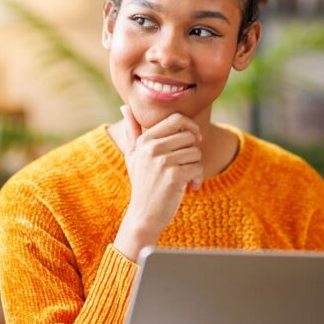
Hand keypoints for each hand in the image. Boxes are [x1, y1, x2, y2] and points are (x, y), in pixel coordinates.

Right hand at [113, 106, 203, 260]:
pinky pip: (198, 168)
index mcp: (145, 139)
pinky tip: (189, 188)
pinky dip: (197, 179)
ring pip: (196, 153)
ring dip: (195, 167)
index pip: (176, 119)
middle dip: (193, 152)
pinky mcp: (174, 176)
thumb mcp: (133, 155)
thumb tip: (124, 107)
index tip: (194, 139)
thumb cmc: (141, 183)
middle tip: (186, 165)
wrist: (144, 215)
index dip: (190, 126)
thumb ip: (132, 131)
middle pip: (190, 136)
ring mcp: (162, 161)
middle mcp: (152, 147)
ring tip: (185, 178)